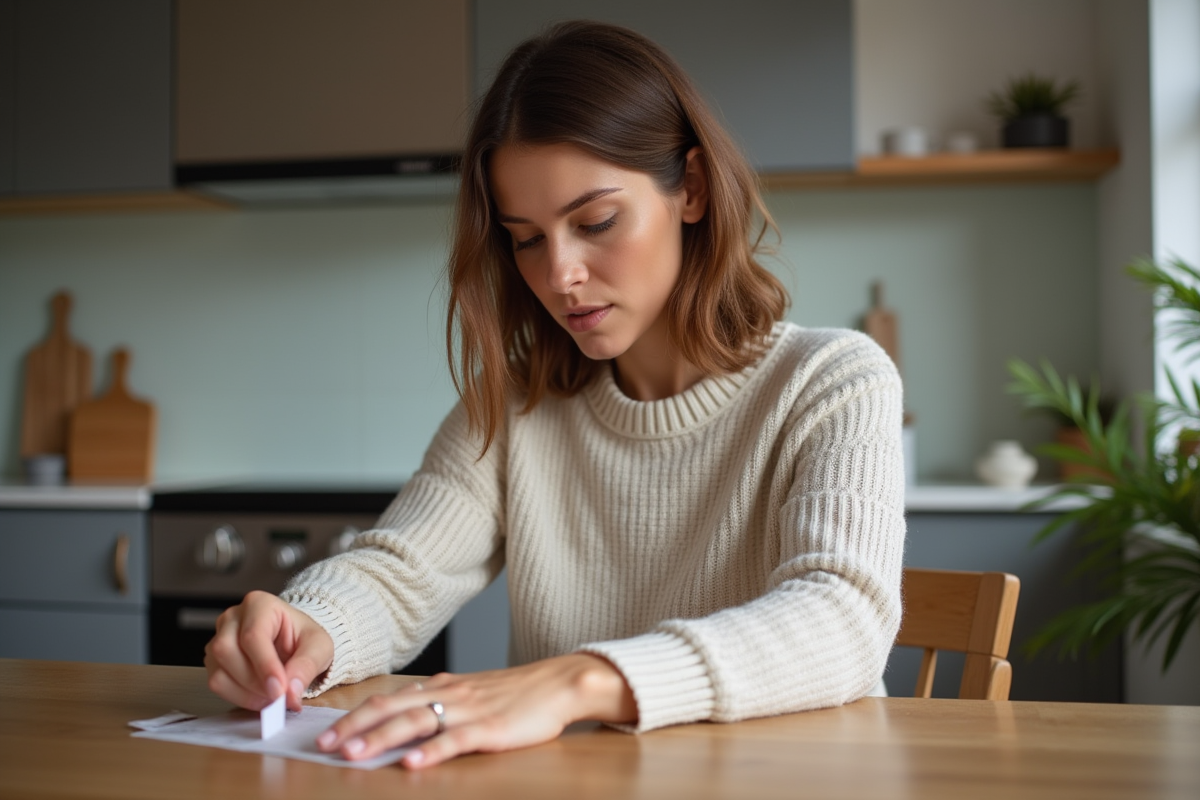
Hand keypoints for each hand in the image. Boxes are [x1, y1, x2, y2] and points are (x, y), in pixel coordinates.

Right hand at [204, 590, 333, 711]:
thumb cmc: (303, 637)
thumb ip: (307, 666)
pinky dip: (238, 697)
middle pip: (227, 652)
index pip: (252, 636)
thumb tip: (291, 692)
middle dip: (255, 682)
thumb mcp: (319, 646)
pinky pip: (217, 684)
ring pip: (219, 671)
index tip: (279, 690)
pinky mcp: (213, 661)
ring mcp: (218, 638)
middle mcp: (233, 618)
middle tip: (279, 696)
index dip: (265, 666)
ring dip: (246, 692)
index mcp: (259, 604)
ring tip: (272, 696)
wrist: (294, 641)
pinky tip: (259, 696)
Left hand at [316, 654, 636, 768]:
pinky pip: (455, 741)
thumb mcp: (471, 692)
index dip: (355, 714)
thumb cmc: (516, 694)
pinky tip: (411, 763)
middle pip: (392, 708)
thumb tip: (402, 713)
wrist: (559, 684)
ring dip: (382, 738)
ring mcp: (469, 711)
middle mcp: (449, 694)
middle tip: (325, 744)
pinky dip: (431, 752)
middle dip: (356, 726)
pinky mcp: (490, 730)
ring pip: (416, 723)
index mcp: (442, 686)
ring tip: (355, 753)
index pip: (388, 699)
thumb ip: (439, 700)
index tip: (325, 731)